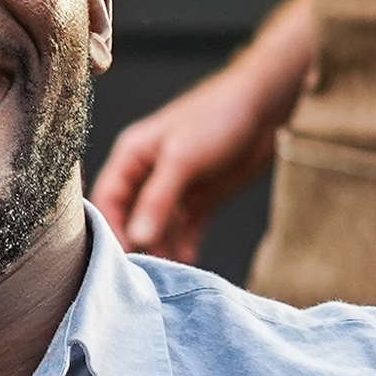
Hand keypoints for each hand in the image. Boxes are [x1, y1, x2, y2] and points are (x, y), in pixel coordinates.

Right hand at [95, 67, 285, 264]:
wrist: (267, 104)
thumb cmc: (217, 116)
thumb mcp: (182, 159)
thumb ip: (157, 200)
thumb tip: (136, 239)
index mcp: (132, 157)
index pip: (107, 199)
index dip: (109, 228)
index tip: (120, 257)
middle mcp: (148, 174)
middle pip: (130, 217)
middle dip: (135, 243)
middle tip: (142, 270)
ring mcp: (175, 187)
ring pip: (158, 227)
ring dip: (161, 248)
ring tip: (166, 271)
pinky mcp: (200, 197)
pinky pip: (185, 228)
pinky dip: (185, 245)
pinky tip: (187, 262)